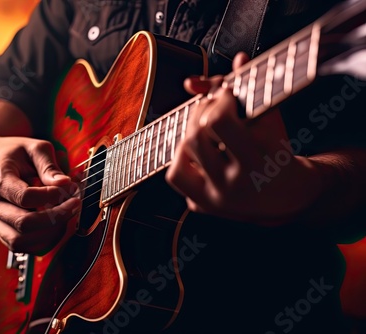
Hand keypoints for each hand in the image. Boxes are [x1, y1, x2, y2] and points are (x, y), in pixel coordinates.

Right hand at [0, 103, 80, 253]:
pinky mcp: (2, 231)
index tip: (70, 188)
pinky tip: (56, 223)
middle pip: (24, 223)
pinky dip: (43, 240)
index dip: (52, 196)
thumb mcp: (34, 148)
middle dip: (56, 216)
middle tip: (74, 203)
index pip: (25, 197)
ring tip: (66, 213)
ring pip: (21, 241)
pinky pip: (22, 246)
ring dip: (50, 232)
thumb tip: (65, 185)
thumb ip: (49, 166)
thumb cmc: (14, 153)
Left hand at [165, 53, 322, 225]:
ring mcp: (215, 199)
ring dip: (190, 133)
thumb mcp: (270, 120)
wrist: (286, 195)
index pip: (218, 122)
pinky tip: (197, 151)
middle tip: (213, 105)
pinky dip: (182, 157)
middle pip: (195, 137)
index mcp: (257, 161)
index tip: (227, 93)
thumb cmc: (277, 151)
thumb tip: (237, 60)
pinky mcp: (202, 205)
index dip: (219, 99)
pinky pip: (176, 176)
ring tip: (206, 128)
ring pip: (181, 156)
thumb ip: (252, 88)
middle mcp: (233, 185)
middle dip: (201, 112)